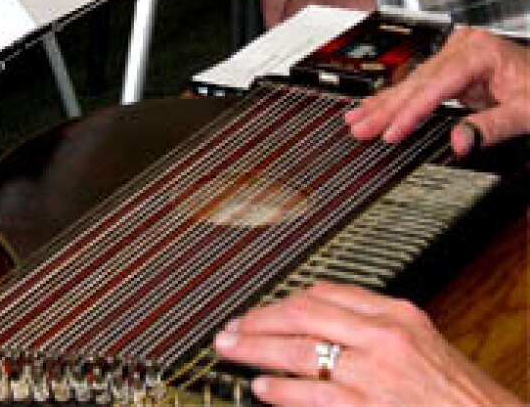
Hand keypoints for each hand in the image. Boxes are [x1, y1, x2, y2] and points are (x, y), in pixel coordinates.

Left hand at [213, 282, 521, 405]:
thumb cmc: (459, 394)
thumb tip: (320, 317)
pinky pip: (312, 395)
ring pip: (300, 351)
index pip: (325, 293)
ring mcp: (376, 374)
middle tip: (229, 327)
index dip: (284, 301)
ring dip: (257, 350)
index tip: (261, 309)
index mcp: (396, 314)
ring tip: (231, 351)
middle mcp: (384, 337)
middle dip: (259, 320)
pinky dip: (282, 389)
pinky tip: (261, 388)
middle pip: (303, 315)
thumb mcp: (421, 342)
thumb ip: (374, 325)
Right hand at [345, 27, 529, 154]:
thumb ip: (492, 127)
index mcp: (480, 51)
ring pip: (412, 82)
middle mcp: (465, 47)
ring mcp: (457, 54)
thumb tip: (459, 142)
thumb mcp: (527, 112)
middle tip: (360, 128)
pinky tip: (376, 107)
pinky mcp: (454, 67)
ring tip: (357, 120)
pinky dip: (398, 99)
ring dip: (384, 105)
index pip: (435, 86)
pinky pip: (420, 84)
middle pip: (416, 82)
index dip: (410, 112)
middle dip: (386, 108)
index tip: (391, 132)